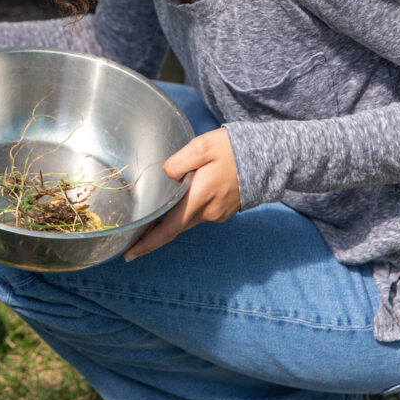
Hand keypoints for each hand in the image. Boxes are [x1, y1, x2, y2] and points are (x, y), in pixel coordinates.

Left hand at [124, 128, 239, 259]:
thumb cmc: (233, 149)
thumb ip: (178, 161)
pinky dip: (189, 208)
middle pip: (175, 226)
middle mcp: (208, 212)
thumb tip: (165, 176)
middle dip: (154, 231)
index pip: (168, 228)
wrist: (270, 158)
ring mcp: (218, 213)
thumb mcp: (202, 146)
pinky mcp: (225, 210)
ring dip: (173, 215)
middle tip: (134, 234)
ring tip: (158, 207)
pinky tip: (186, 195)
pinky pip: (201, 212)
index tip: (130, 254)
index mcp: (199, 197)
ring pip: (188, 218)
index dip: (148, 243)